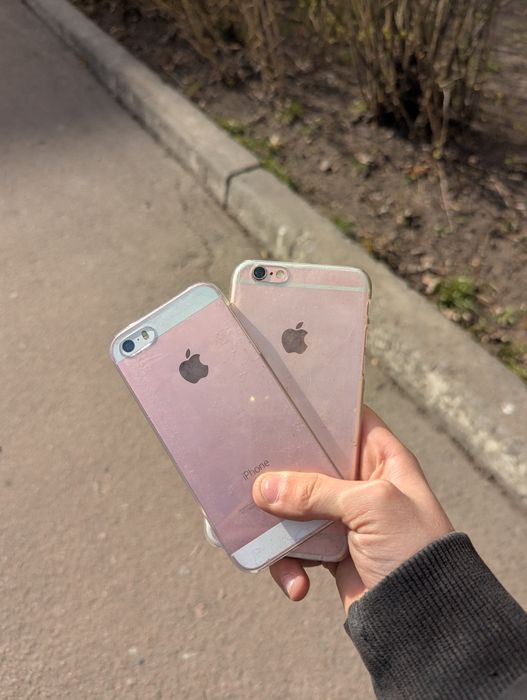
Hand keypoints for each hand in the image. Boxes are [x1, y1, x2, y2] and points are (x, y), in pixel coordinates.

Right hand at [252, 406, 452, 611]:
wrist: (425, 620)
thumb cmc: (414, 549)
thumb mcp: (371, 506)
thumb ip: (317, 491)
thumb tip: (263, 488)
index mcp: (384, 460)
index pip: (349, 422)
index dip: (319, 415)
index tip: (282, 412)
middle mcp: (363, 484)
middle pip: (312, 464)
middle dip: (283, 472)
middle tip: (254, 474)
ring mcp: (346, 519)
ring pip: (297, 507)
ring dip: (279, 526)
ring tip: (270, 544)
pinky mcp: (332, 552)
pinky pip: (297, 548)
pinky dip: (290, 564)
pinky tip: (298, 584)